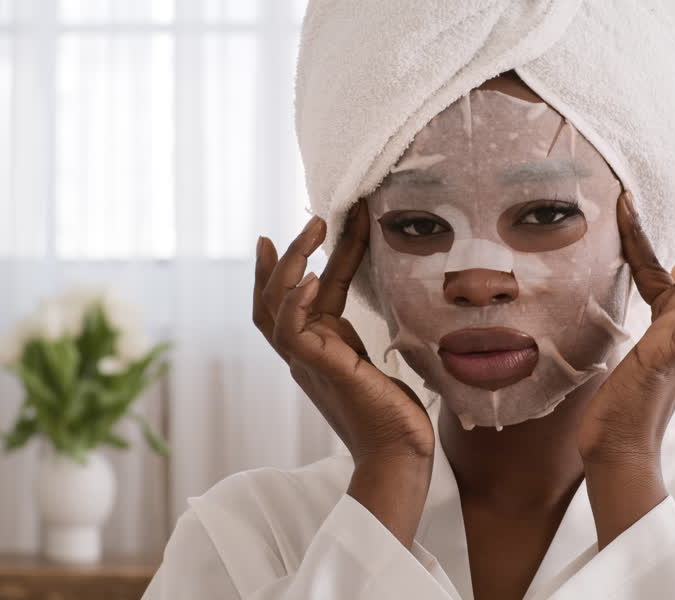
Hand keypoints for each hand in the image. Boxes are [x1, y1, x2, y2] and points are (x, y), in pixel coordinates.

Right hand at [253, 201, 433, 544]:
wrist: (401, 455)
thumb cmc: (397, 415)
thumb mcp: (382, 359)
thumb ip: (370, 335)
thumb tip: (390, 306)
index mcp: (320, 348)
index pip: (297, 299)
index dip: (296, 263)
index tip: (295, 231)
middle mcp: (306, 354)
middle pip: (273, 298)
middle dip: (286, 255)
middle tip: (312, 219)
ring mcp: (308, 363)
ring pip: (275, 307)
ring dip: (290, 264)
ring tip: (314, 229)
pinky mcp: (321, 371)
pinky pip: (291, 332)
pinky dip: (295, 303)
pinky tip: (311, 276)